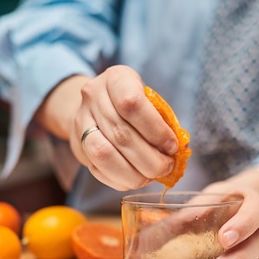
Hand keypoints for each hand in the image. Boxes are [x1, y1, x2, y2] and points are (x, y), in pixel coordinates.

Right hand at [69, 65, 178, 189]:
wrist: (94, 105)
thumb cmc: (132, 102)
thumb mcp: (148, 98)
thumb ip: (163, 120)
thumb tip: (179, 148)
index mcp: (115, 79)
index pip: (132, 104)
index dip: (155, 130)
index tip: (172, 146)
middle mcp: (93, 97)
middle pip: (120, 134)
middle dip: (149, 158)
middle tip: (166, 167)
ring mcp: (81, 121)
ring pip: (104, 154)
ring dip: (134, 173)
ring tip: (152, 176)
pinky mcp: (78, 145)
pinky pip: (98, 169)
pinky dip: (121, 179)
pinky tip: (136, 178)